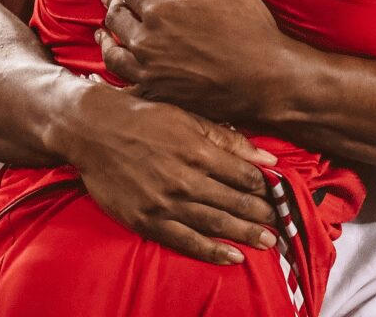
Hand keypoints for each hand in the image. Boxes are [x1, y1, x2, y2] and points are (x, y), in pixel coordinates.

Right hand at [53, 81, 278, 264]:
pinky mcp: (147, 221)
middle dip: (260, 214)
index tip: (277, 194)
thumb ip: (227, 139)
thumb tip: (266, 158)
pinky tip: (232, 257)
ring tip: (267, 242)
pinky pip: (186, 241)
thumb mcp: (188, 117)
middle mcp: (185, 179)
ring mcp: (165, 203)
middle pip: (233, 201)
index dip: (263, 187)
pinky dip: (211, 251)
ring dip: (244, 234)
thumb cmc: (144, 118)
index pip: (242, 175)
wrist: (95, 131)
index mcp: (198, 149)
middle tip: (280, 224)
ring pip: (215, 223)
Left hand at [99, 0, 288, 125]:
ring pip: (113, 54)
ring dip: (106, 38)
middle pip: (115, 18)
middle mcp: (147, 44)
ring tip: (103, 32)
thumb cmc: (248, 27)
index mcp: (159, 12)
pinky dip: (113, 79)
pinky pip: (125, 88)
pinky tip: (115, 75)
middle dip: (112, 2)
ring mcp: (150, 74)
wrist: (265, 79)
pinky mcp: (159, 96)